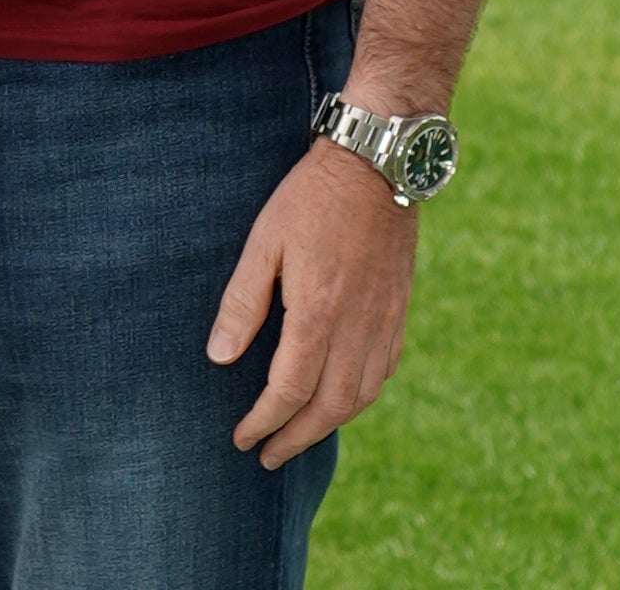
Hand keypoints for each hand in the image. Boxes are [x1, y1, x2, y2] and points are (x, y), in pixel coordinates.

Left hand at [208, 142, 416, 467]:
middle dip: (296, 438)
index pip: (289, 389)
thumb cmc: (312, 197)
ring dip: (328, 424)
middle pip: (329, 406)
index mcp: (318, 311)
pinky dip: (360, 396)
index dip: (264, 421)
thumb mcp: (264, 241)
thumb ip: (242, 301)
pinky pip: (385, 370)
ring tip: (299, 435)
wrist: (378, 163)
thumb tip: (220, 357)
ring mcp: (384, 320)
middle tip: (268, 456)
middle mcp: (357, 325)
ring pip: (362, 395)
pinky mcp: (399, 309)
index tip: (243, 439)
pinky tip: (342, 397)